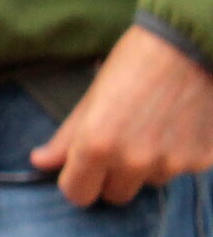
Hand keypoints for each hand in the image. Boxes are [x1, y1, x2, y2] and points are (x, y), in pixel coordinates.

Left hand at [31, 25, 212, 206]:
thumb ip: (67, 137)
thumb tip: (39, 162)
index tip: (83, 169)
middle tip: (120, 145)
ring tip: (154, 127)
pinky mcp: (202, 160)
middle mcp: (134, 162)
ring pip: (149, 182)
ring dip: (147, 166)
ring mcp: (171, 164)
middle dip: (112, 177)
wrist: (193, 42)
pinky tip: (179, 125)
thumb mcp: (93, 96)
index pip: (78, 194)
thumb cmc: (136, 62)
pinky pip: (182, 170)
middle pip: (115, 195)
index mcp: (97, 146)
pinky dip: (178, 155)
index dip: (78, 181)